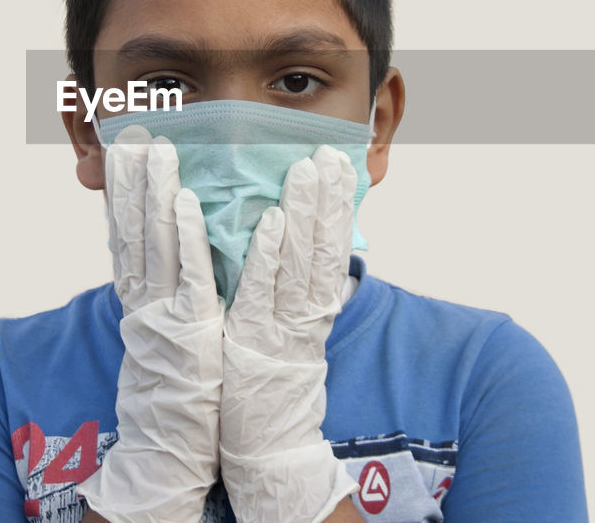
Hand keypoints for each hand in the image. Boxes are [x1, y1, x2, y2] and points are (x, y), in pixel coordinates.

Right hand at [76, 126, 224, 522]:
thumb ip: (158, 290)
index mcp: (138, 296)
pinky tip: (185, 200)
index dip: (120, 189)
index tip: (118, 148)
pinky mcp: (191, 325)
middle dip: (133, 178)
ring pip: (158, 240)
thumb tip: (159, 253)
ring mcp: (164, 309)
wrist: (170, 441)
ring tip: (155, 148)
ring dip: (155, 191)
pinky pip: (191, 272)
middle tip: (133, 131)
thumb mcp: (160, 329)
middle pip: (134, 227)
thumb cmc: (176, 384)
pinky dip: (185, 234)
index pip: (124, 232)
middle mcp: (143, 297)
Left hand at [219, 146, 359, 522]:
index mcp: (316, 305)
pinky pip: (262, 289)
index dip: (337, 203)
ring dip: (303, 211)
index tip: (340, 162)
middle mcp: (307, 310)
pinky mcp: (253, 337)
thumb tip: (302, 246)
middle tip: (328, 152)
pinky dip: (269, 254)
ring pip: (297, 258)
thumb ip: (301, 289)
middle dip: (325, 196)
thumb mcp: (297, 330)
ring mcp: (283, 323)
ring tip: (306, 168)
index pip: (331, 244)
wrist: (269, 442)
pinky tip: (273, 221)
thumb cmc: (276, 381)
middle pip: (321, 244)